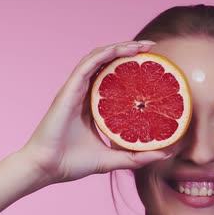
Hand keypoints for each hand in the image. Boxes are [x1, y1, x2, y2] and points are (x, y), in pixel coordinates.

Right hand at [19, 40, 169, 186]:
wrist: (47, 168)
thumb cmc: (72, 163)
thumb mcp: (112, 159)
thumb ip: (136, 156)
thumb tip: (165, 154)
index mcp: (92, 105)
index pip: (113, 78)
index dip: (131, 67)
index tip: (153, 65)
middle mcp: (84, 93)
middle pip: (108, 63)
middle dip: (129, 51)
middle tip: (152, 48)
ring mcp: (75, 89)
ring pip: (98, 58)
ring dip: (120, 47)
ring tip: (142, 46)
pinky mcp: (69, 90)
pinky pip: (87, 64)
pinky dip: (104, 55)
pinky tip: (120, 50)